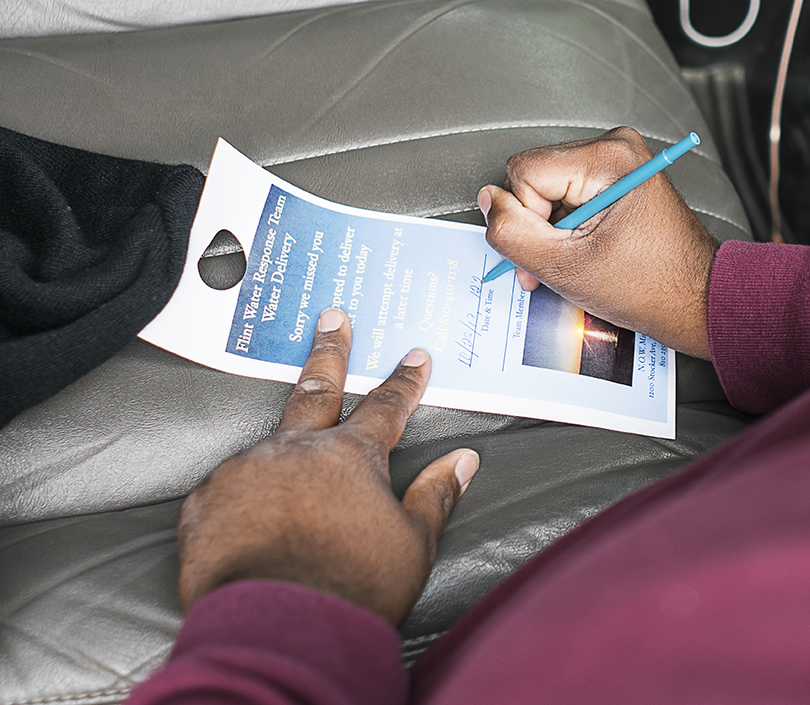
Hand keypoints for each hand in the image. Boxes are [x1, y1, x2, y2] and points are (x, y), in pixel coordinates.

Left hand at [176, 309, 478, 624]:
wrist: (279, 629)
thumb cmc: (353, 588)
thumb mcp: (413, 543)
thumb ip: (436, 494)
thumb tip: (463, 460)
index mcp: (351, 456)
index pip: (386, 406)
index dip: (404, 381)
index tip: (414, 356)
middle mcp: (296, 450)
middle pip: (316, 389)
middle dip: (330, 352)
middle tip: (332, 319)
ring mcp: (245, 471)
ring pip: (266, 448)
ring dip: (279, 453)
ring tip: (285, 474)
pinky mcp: (206, 502)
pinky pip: (226, 488)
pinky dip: (240, 495)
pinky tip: (246, 515)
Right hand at [478, 126, 718, 358]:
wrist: (697, 300)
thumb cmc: (651, 287)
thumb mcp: (565, 267)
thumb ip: (513, 232)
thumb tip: (488, 201)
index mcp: (609, 158)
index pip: (524, 173)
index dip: (525, 219)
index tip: (549, 254)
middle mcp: (617, 148)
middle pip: (535, 177)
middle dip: (537, 226)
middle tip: (556, 265)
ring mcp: (620, 161)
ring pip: (548, 188)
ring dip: (551, 230)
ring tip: (577, 260)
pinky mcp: (619, 177)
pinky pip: (569, 193)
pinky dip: (568, 227)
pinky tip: (587, 250)